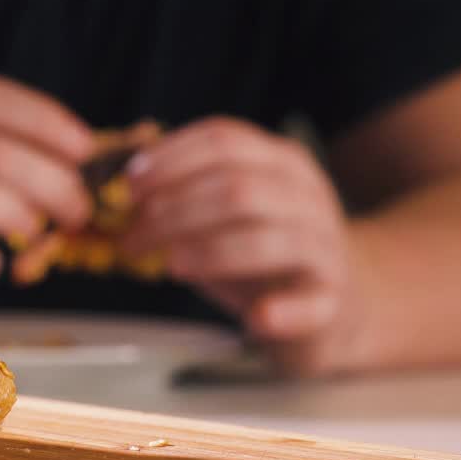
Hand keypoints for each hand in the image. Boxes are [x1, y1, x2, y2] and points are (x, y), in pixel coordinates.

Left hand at [122, 117, 369, 375]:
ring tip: (169, 266)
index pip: (224, 140)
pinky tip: (255, 319)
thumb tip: (120, 189)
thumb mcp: (227, 214)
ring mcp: (326, 248)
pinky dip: (282, 310)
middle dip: (174, 210)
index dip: (171, 158)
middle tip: (132, 237)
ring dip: (209, 251)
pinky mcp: (334, 301)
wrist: (341, 304)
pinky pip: (312, 303)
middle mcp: (308, 197)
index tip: (128, 184)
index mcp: (280, 163)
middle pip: (237, 188)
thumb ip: (186, 195)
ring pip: (267, 238)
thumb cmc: (265, 255)